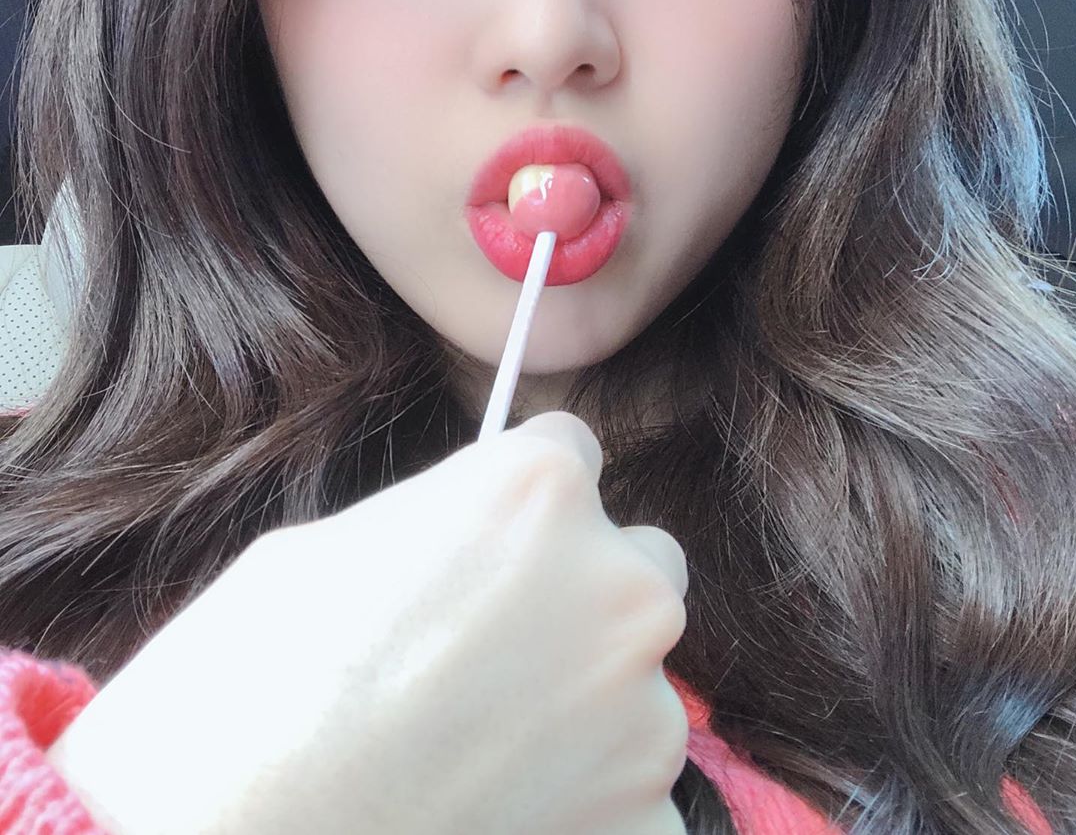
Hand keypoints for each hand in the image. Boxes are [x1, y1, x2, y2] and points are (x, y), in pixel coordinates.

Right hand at [48, 410, 689, 834]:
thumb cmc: (248, 689)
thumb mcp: (324, 551)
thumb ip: (437, 526)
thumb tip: (466, 541)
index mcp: (538, 492)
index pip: (572, 454)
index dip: (520, 504)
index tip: (488, 548)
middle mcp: (619, 587)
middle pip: (635, 563)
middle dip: (580, 593)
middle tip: (490, 655)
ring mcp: (645, 713)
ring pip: (638, 682)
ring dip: (583, 704)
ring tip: (478, 752)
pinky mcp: (650, 825)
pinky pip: (635, 794)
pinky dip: (586, 804)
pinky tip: (500, 813)